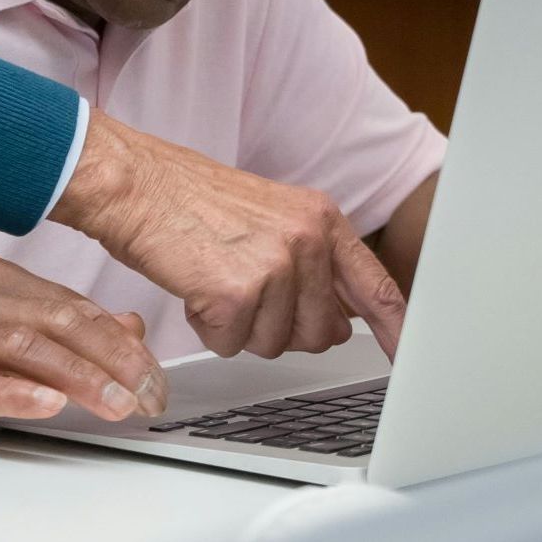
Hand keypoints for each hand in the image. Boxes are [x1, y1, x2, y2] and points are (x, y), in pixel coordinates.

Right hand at [0, 252, 168, 438]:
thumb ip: (61, 325)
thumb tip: (129, 327)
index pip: (70, 305)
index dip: (120, 340)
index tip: (153, 374)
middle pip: (54, 320)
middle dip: (112, 358)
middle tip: (147, 391)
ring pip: (22, 346)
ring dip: (78, 376)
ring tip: (115, 402)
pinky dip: (15, 392)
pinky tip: (47, 402)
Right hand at [49, 112, 405, 360]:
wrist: (133, 183)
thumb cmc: (187, 199)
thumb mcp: (268, 215)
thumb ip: (312, 264)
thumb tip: (338, 322)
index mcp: (320, 218)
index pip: (376, 286)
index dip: (395, 330)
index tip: (407, 357)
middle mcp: (305, 239)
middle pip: (321, 333)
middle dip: (280, 328)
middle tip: (243, 291)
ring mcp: (273, 265)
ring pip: (274, 343)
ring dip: (240, 327)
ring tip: (213, 280)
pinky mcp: (235, 292)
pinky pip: (232, 343)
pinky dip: (209, 328)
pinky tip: (195, 290)